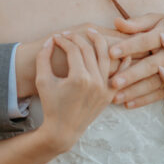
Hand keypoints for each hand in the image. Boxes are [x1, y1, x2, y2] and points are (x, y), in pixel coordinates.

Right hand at [36, 30, 112, 153]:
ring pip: (106, 57)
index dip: (63, 41)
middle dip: (77, 39)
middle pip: (89, 50)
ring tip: (91, 32)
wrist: (63, 130)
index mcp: (79, 78)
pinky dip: (120, 60)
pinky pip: (118, 73)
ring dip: (99, 42)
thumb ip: (43, 57)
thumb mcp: (42, 80)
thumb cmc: (51, 105)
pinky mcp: (109, 94)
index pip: (73, 50)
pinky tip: (115, 48)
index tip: (56, 38)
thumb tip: (52, 39)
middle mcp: (95, 82)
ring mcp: (105, 88)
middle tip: (68, 34)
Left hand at [108, 13, 163, 107]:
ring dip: (136, 91)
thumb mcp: (157, 20)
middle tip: (114, 82)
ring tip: (116, 97)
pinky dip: (145, 100)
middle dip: (132, 74)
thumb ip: (136, 23)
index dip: (128, 46)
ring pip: (155, 82)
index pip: (144, 41)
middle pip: (151, 65)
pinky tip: (129, 105)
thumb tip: (116, 21)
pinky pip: (161, 94)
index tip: (111, 52)